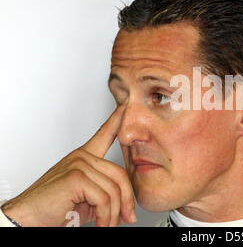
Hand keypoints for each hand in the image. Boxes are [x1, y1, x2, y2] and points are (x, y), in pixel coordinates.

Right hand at [1, 105, 136, 226]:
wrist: (27, 219)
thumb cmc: (52, 210)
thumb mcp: (86, 199)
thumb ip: (106, 194)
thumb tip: (127, 208)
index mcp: (84, 158)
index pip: (105, 134)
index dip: (118, 119)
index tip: (127, 106)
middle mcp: (82, 157)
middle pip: (120, 175)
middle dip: (126, 201)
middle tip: (127, 217)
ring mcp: (79, 164)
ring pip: (114, 190)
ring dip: (114, 214)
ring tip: (107, 224)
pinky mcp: (76, 177)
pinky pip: (104, 199)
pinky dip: (106, 217)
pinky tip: (101, 223)